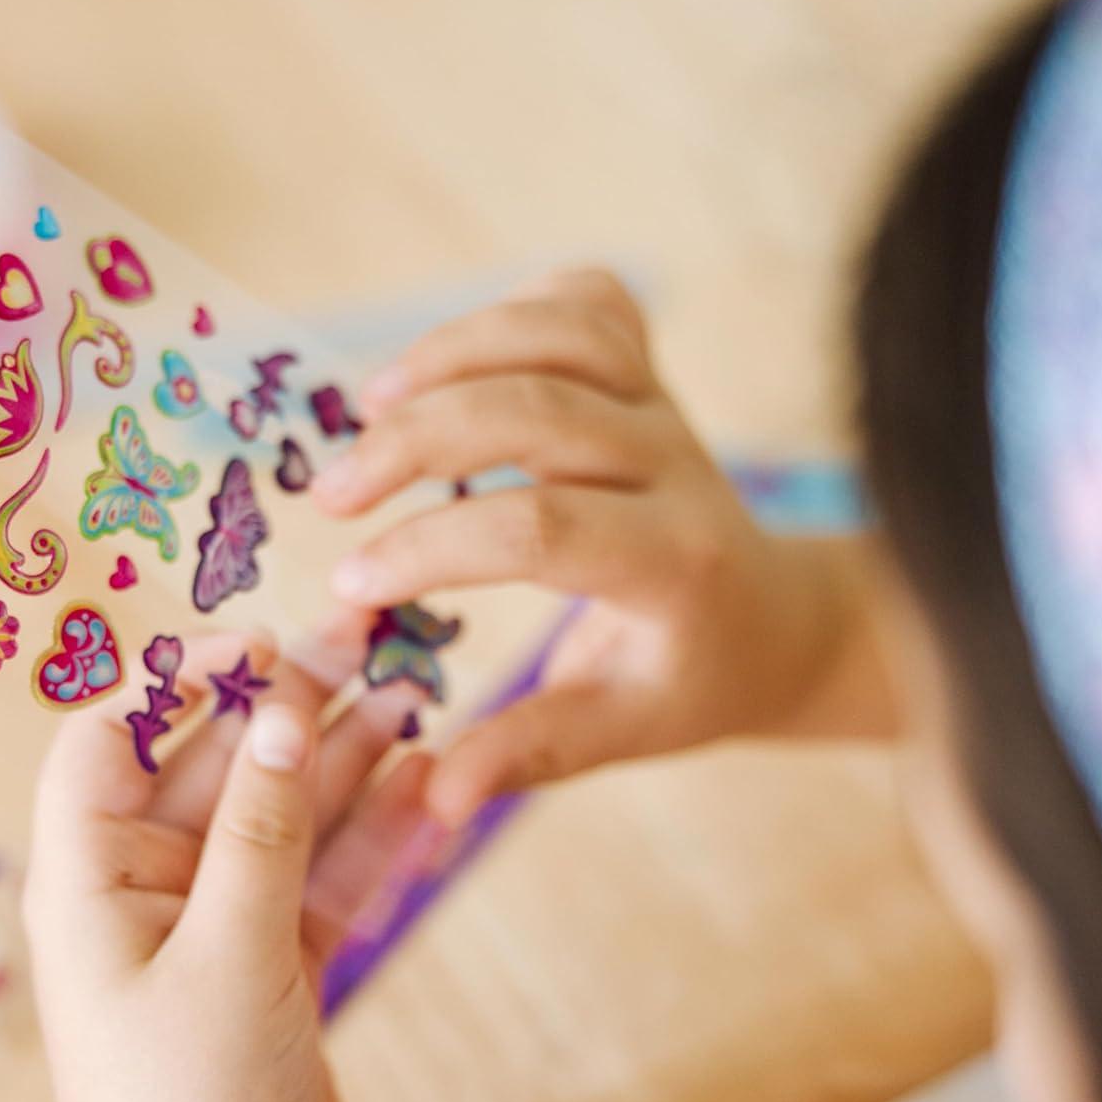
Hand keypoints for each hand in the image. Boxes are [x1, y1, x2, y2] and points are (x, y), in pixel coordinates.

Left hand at [26, 617, 432, 1101]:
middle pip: (217, 769)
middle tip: (366, 645)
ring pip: (283, 820)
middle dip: (288, 710)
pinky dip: (368, 836)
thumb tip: (281, 706)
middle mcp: (147, 893)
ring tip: (410, 699)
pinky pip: (323, 879)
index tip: (258, 645)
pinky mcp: (277, 968)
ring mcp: (218, 929)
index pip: (110, 740)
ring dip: (341, 765)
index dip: (175, 680)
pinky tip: (423, 783)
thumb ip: (262, 829)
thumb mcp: (231, 954)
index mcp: (90, 881)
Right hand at [311, 268, 892, 826]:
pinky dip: (513, 310)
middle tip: (331, 495)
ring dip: (451, 354)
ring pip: (561, 335)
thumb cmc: (687, 679)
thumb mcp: (621, 728)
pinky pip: (588, 302)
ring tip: (369, 405)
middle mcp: (675, 465)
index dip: (432, 548)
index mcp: (673, 562)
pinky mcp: (652, 372)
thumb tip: (432, 799)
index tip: (351, 584)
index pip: (540, 530)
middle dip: (413, 443)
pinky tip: (453, 360)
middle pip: (536, 411)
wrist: (770, 615)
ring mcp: (665, 405)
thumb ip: (531, 753)